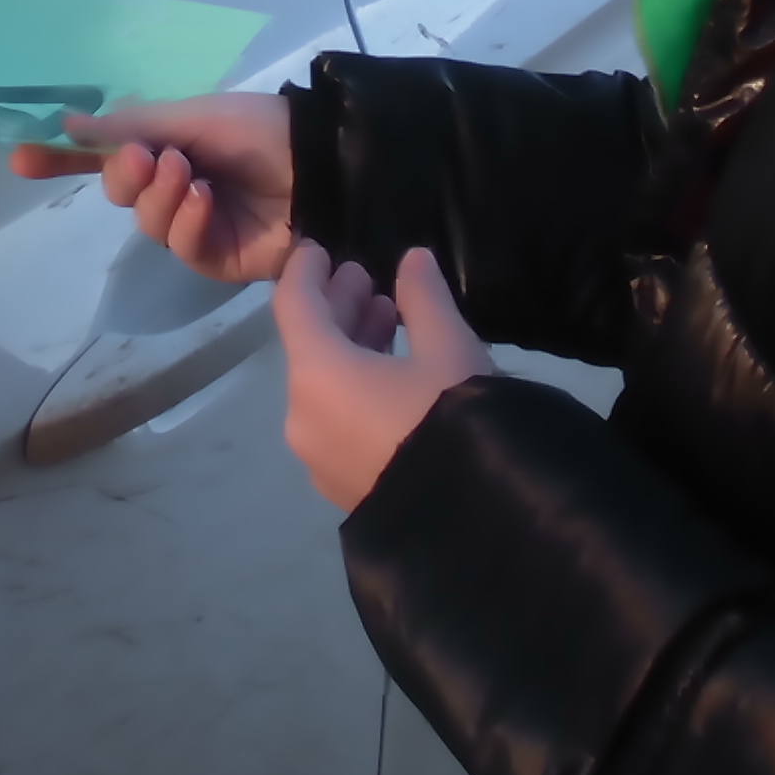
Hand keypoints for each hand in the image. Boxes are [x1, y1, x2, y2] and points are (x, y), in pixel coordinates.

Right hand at [10, 91, 295, 284]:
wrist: (323, 163)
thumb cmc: (261, 128)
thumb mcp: (194, 116)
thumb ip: (132, 125)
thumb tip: (69, 122)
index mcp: (167, 144)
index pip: (104, 155)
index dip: (62, 159)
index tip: (19, 160)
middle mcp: (174, 185)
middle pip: (119, 191)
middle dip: (126, 174)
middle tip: (148, 158)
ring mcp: (194, 224)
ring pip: (147, 222)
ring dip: (162, 197)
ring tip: (191, 175)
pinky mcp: (216, 258)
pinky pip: (182, 246)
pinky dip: (188, 221)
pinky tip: (207, 201)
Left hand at [274, 243, 495, 513]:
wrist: (481, 526)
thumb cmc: (457, 421)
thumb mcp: (451, 349)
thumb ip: (425, 298)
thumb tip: (413, 260)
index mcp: (316, 376)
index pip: (293, 305)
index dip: (305, 270)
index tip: (320, 248)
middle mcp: (303, 418)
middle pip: (308, 347)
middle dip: (337, 309)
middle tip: (367, 279)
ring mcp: (319, 460)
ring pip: (323, 387)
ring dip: (350, 349)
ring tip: (389, 320)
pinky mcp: (342, 488)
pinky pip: (336, 421)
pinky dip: (354, 389)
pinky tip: (394, 376)